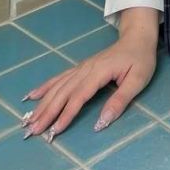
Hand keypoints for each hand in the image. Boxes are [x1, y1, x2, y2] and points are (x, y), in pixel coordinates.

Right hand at [20, 30, 157, 140]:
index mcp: (99, 72)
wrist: (137, 38)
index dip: (66, 114)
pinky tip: (32, 96)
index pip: (79, 96)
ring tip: (29, 120)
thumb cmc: (140, 60)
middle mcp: (86, 69)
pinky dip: (45, 87)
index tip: (55, 131)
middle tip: (32, 131)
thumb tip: (101, 123)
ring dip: (43, 103)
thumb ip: (120, 101)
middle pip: (63, 92)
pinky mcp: (80, 68)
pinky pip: (59, 77)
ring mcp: (81, 67)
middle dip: (47, 112)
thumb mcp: (138, 81)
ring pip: (58, 86)